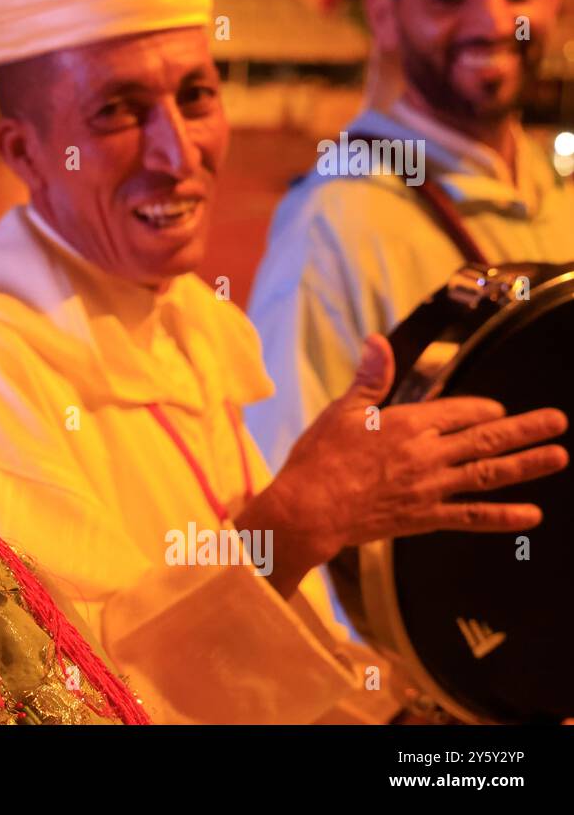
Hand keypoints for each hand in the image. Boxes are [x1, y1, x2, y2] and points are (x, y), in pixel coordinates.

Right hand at [240, 334, 567, 596]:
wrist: (309, 509)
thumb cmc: (320, 458)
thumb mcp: (342, 411)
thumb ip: (370, 379)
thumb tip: (377, 341)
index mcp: (408, 424)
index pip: (459, 412)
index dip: (482, 410)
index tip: (497, 410)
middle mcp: (428, 454)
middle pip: (486, 439)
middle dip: (525, 429)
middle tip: (558, 421)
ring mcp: (430, 488)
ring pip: (488, 474)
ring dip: (527, 465)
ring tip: (558, 456)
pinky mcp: (425, 518)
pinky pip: (471, 517)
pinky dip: (502, 517)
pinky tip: (531, 515)